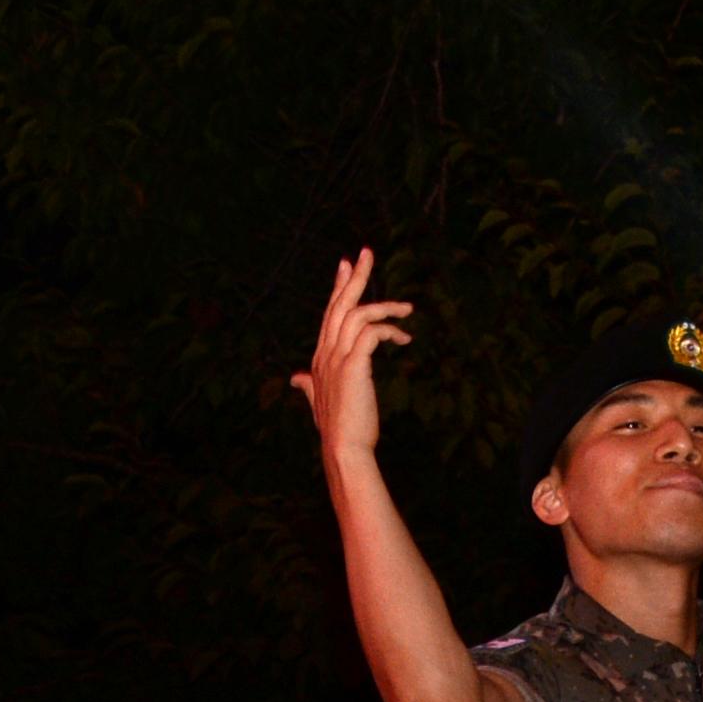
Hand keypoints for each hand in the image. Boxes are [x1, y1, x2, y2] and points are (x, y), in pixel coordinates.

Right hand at [288, 249, 415, 461]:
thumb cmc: (337, 429)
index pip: (329, 314)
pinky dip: (389, 330)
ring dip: (385, 306)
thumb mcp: (318, 402)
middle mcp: (326, 353)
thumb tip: (295, 379)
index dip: (338, 288)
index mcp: (320, 358)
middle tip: (367, 253)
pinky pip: (372, 332)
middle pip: (339, 304)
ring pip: (357, 313)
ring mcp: (338, 357)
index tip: (347, 265)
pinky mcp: (355, 364)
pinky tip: (404, 340)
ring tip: (407, 308)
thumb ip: (307, 386)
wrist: (343, 448)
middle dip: (355, 276)